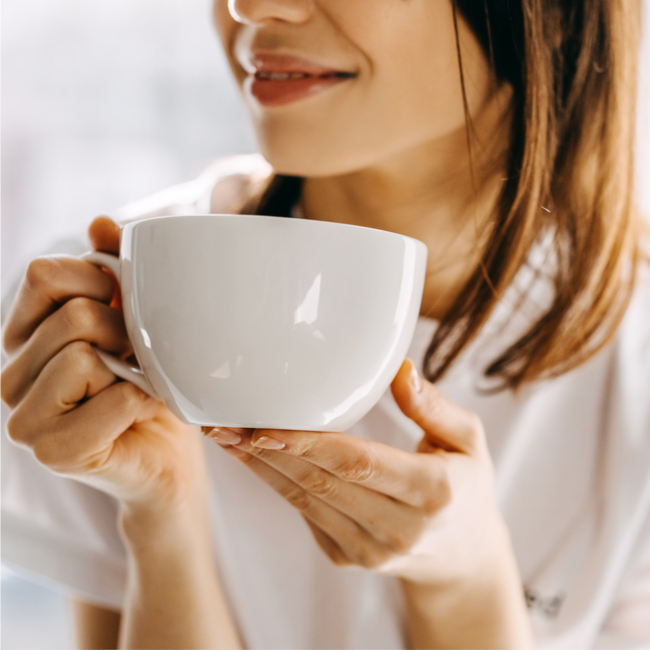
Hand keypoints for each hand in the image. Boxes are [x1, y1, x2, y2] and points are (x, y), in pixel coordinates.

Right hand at [1, 217, 205, 511]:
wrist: (166, 454)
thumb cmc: (148, 383)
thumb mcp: (133, 319)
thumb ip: (113, 270)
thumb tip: (100, 223)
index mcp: (22, 336)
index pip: (45, 275)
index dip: (101, 281)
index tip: (124, 306)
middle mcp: (9, 376)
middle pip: (72, 316)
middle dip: (124, 332)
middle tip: (137, 358)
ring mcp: (24, 420)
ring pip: (84, 355)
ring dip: (133, 369)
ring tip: (135, 385)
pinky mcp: (53, 454)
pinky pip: (115, 399)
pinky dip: (144, 400)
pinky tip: (140, 413)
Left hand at [204, 359, 508, 585]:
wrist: (462, 557)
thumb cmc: (466, 487)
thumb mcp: (469, 442)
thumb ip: (434, 407)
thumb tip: (399, 369)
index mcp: (432, 492)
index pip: (360, 463)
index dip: (310, 444)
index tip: (266, 425)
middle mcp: (398, 528)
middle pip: (321, 483)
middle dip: (268, 451)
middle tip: (226, 422)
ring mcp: (369, 550)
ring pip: (304, 501)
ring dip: (260, 467)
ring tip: (225, 436)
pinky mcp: (348, 558)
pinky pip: (305, 515)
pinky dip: (276, 484)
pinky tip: (253, 458)